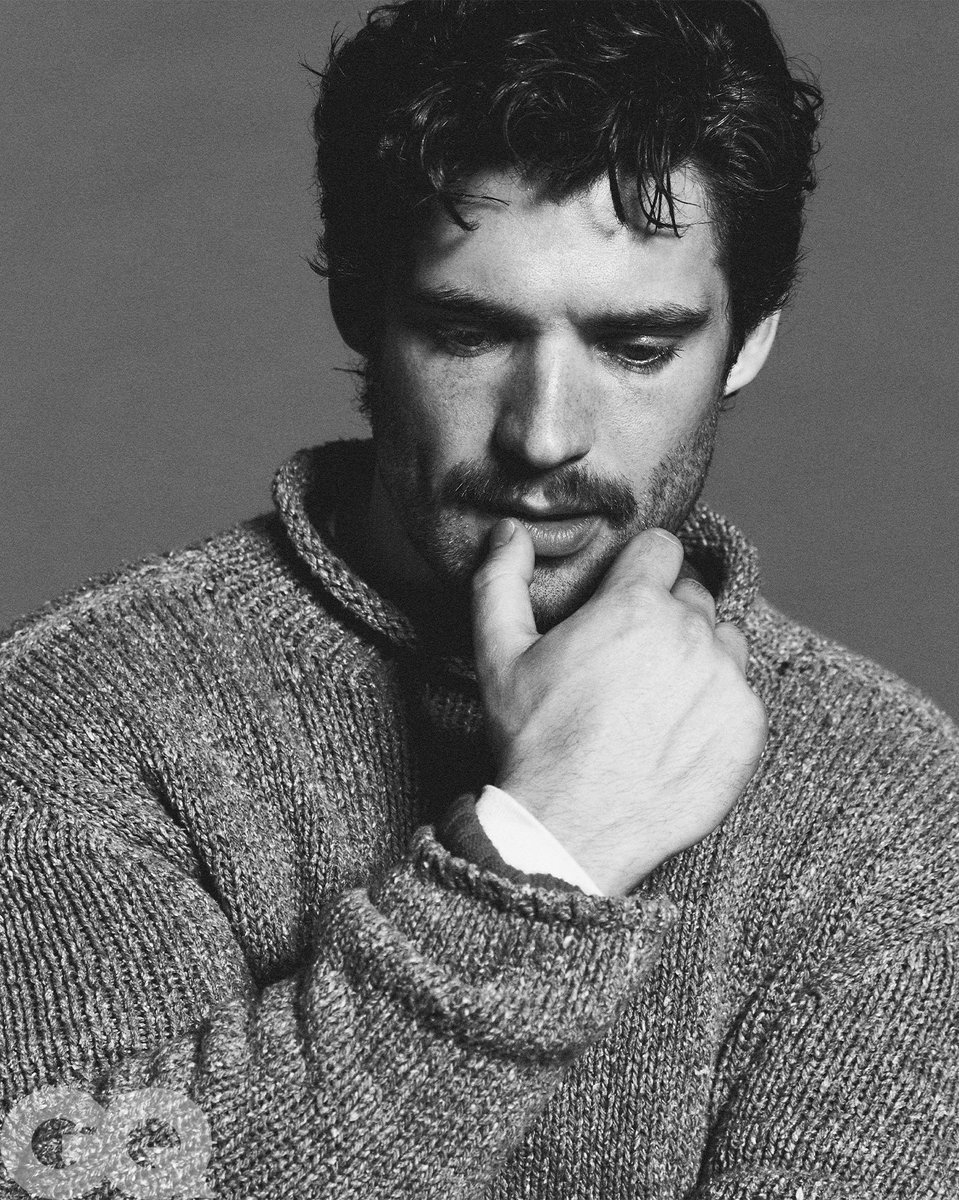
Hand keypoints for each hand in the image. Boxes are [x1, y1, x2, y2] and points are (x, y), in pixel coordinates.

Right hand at [471, 519, 767, 894]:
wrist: (570, 829)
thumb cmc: (534, 740)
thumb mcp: (498, 655)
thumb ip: (500, 580)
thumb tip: (510, 532)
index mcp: (635, 604)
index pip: (662, 548)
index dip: (639, 568)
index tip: (626, 595)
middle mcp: (691, 633)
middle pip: (693, 595)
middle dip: (666, 614)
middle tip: (632, 658)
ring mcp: (726, 681)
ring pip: (725, 642)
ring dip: (699, 656)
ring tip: (657, 697)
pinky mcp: (748, 727)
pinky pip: (742, 695)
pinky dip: (716, 706)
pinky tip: (677, 733)